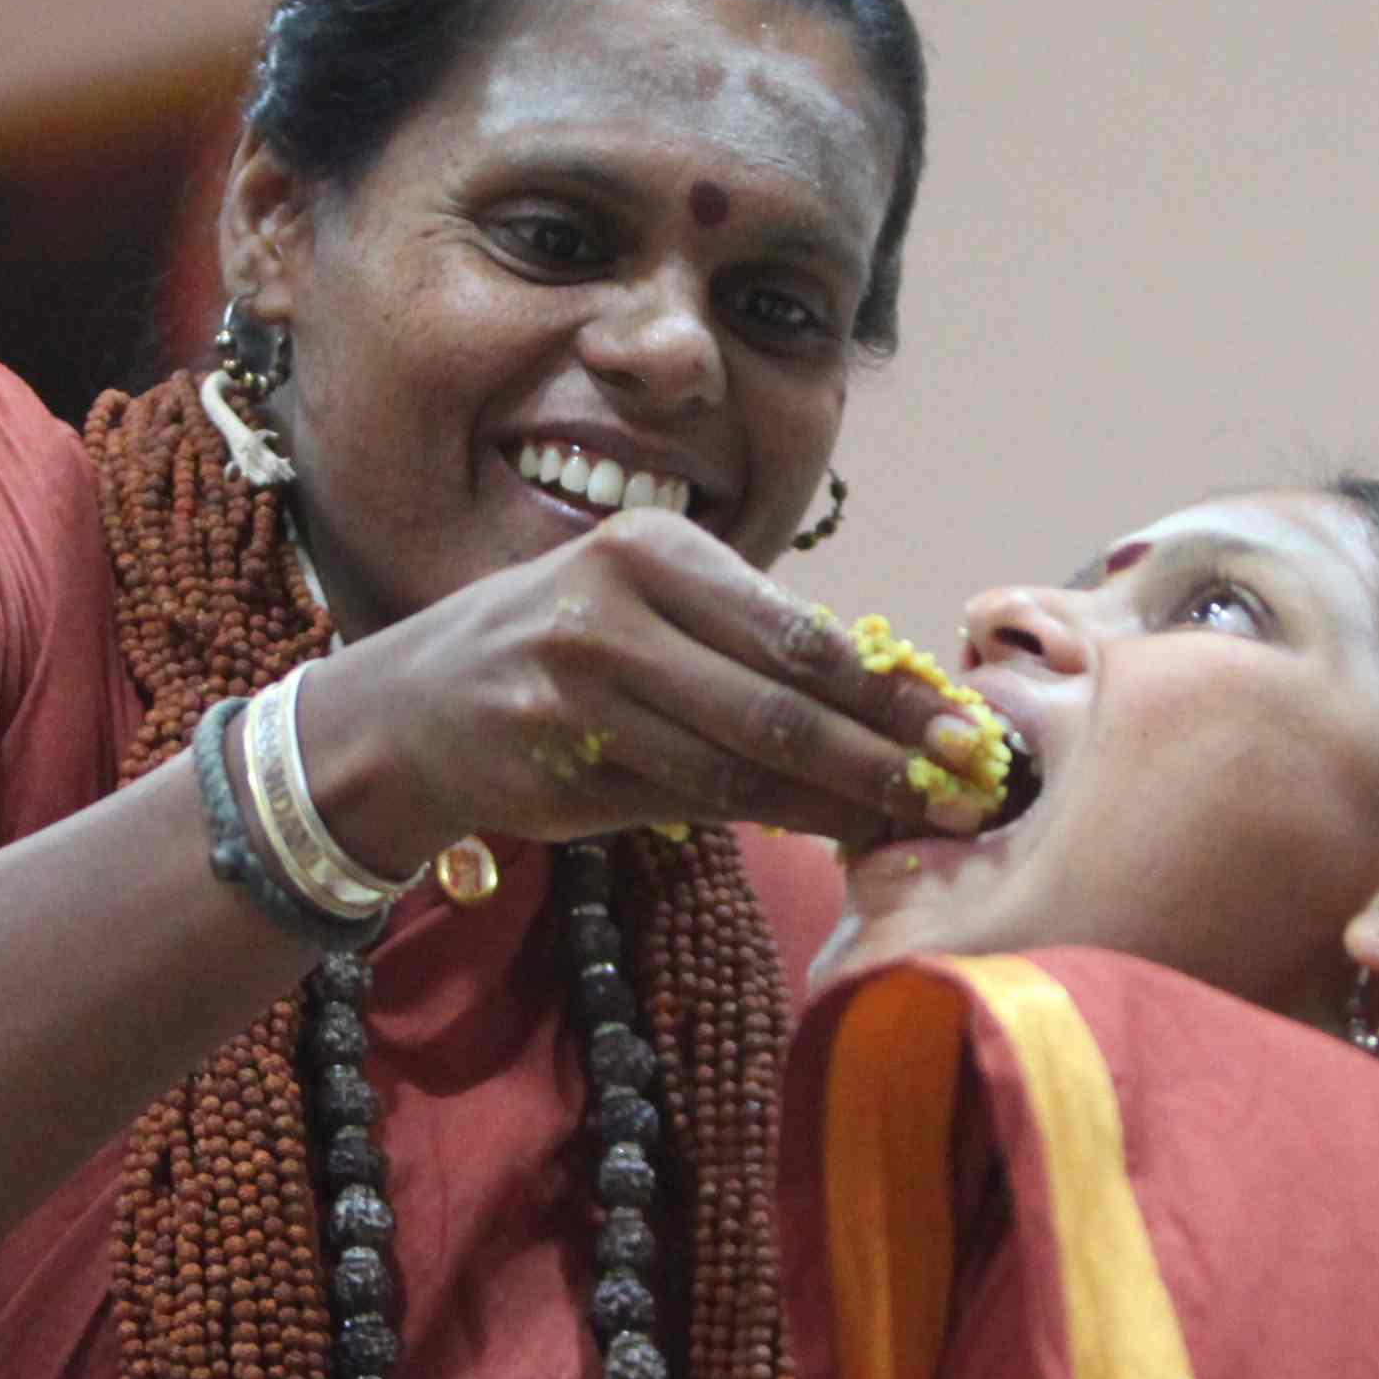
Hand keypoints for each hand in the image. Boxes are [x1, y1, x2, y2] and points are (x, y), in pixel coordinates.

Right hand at [295, 513, 997, 862]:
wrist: (409, 709)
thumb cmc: (556, 650)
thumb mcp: (642, 605)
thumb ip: (744, 638)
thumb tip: (892, 694)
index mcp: (653, 549)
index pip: (803, 633)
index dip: (895, 691)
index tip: (969, 730)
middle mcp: (615, 608)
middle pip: (785, 701)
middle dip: (888, 754)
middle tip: (967, 792)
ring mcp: (580, 688)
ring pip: (742, 763)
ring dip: (839, 801)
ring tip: (913, 823)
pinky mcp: (558, 761)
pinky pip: (688, 801)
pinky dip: (766, 819)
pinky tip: (822, 829)